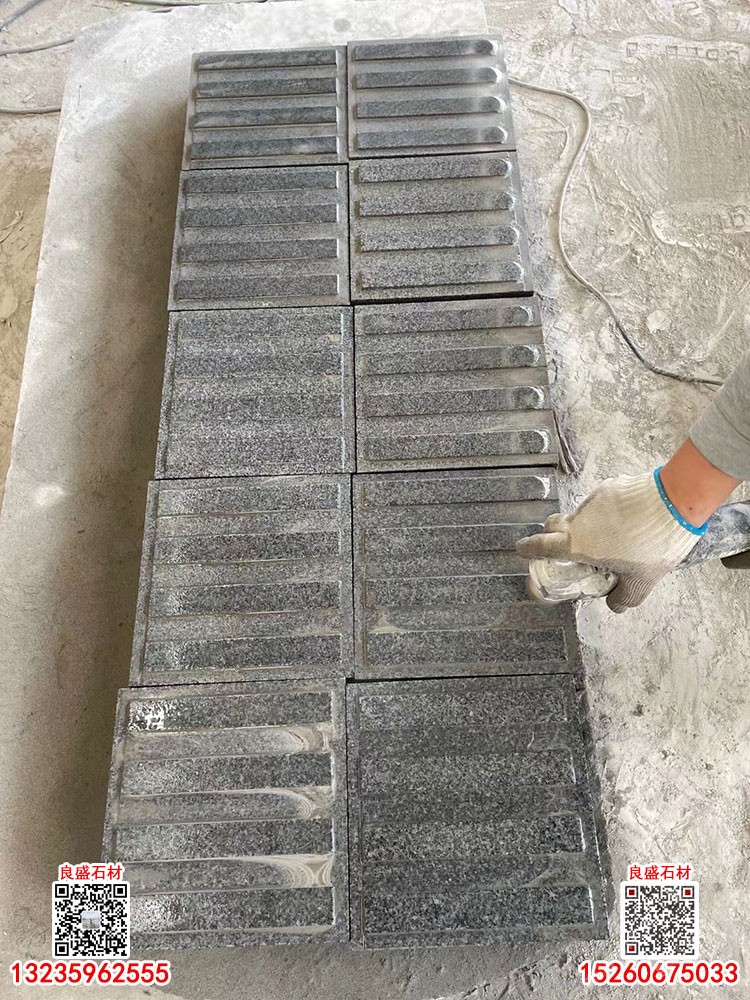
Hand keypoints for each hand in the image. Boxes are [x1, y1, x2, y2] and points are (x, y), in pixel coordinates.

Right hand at [516, 472, 702, 611]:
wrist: (676, 500)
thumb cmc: (654, 544)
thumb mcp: (642, 582)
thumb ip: (624, 598)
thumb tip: (615, 605)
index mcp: (578, 544)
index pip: (540, 546)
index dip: (528, 549)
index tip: (522, 550)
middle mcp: (580, 520)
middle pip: (554, 525)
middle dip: (554, 536)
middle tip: (571, 549)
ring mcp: (594, 500)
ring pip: (581, 515)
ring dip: (590, 527)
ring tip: (617, 539)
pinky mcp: (610, 486)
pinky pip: (602, 503)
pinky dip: (609, 514)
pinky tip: (631, 523)